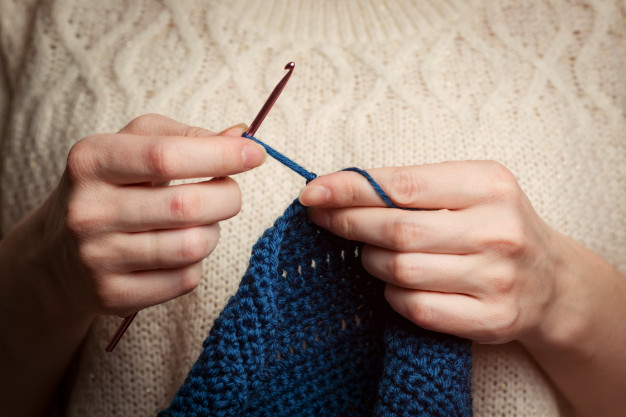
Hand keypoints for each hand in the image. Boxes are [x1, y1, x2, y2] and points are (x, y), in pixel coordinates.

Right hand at [43, 114, 264, 316]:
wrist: (59, 251)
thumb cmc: (112, 188)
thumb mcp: (133, 147)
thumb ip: (184, 137)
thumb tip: (239, 136)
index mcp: (92, 161)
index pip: (166, 157)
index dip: (220, 155)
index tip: (255, 153)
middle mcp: (88, 210)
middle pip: (186, 206)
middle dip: (227, 197)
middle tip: (228, 192)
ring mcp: (97, 258)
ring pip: (192, 246)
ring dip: (213, 232)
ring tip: (200, 223)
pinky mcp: (112, 295)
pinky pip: (185, 280)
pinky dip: (195, 264)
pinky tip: (177, 252)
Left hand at [299, 161, 565, 344]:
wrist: (550, 281)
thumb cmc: (493, 225)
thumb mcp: (468, 190)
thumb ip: (413, 186)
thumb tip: (338, 189)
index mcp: (489, 185)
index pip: (404, 185)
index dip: (351, 189)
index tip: (312, 192)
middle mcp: (497, 231)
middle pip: (398, 229)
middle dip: (348, 223)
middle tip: (320, 218)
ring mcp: (497, 279)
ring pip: (401, 271)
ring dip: (370, 261)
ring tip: (367, 252)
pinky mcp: (491, 319)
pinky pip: (416, 307)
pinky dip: (393, 295)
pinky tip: (394, 283)